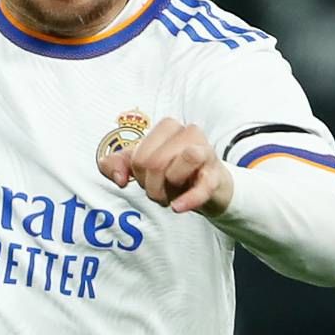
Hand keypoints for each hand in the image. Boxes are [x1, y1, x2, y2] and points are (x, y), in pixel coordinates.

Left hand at [98, 117, 232, 215]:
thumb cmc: (174, 171)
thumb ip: (118, 164)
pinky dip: (187, 200)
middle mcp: (188, 133)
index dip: (138, 175)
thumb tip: (118, 177)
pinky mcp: (217, 175)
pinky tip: (177, 207)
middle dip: (152, 186)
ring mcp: (206, 152)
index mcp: (167, 127)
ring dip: (168, 190)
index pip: (139, 155)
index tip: (148, 180)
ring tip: (172, 196)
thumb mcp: (142, 166)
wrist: (208, 186)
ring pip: (179, 165)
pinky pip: (202, 187)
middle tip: (160, 192)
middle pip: (155, 162)